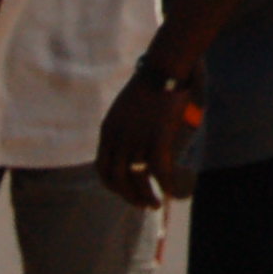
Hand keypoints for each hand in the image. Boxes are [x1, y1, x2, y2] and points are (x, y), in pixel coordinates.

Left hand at [96, 68, 199, 209]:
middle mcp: (118, 139)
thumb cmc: (148, 86)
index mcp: (107, 132)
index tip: (124, 192)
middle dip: (128, 196)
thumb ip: (124, 130)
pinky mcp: (157, 138)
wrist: (162, 69)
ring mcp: (136, 140)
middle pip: (117, 179)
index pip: (102, 169)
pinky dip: (165, 183)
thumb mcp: (125, 110)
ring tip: (154, 204)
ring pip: (137, 179)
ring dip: (145, 196)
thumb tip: (134, 149)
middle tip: (141, 205)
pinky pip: (159, 171)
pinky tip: (170, 190)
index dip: (112, 186)